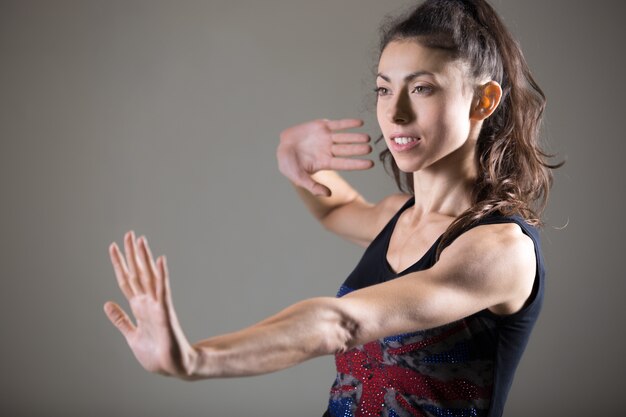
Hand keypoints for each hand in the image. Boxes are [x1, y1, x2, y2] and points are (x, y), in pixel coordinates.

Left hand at [104, 231, 197, 378]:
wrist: (173, 367)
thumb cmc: (155, 354)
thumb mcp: (131, 335)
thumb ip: (120, 319)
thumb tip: (107, 304)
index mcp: (138, 307)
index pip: (126, 279)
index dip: (119, 263)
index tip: (113, 246)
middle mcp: (148, 302)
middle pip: (138, 272)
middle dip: (132, 253)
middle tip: (129, 233)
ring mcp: (157, 305)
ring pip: (149, 277)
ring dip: (145, 258)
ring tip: (141, 240)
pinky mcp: (165, 312)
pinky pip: (162, 290)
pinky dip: (161, 275)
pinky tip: (160, 261)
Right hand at [277, 118, 372, 195]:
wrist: (280, 146)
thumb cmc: (289, 165)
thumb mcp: (298, 178)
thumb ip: (312, 186)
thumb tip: (328, 194)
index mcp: (326, 162)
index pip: (345, 164)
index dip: (357, 164)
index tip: (370, 164)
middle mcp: (329, 150)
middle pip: (347, 150)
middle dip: (358, 149)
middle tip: (369, 148)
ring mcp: (327, 138)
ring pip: (344, 137)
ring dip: (355, 137)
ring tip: (367, 137)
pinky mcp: (322, 126)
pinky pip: (338, 124)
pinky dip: (348, 123)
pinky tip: (359, 123)